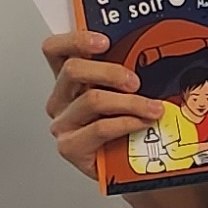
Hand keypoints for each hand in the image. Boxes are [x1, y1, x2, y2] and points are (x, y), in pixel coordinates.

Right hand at [42, 26, 160, 179]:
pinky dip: (127, 123)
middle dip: (110, 72)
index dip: (75, 40)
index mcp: (69, 81)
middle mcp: (61, 100)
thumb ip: (124, 76)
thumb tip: (149, 56)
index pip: (56, 50)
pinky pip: (100, 128)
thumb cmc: (124, 128)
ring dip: (130, 102)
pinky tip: (141, 123)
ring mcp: (64, 124)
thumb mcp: (123, 94)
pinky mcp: (70, 146)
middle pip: (73, 70)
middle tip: (135, 82)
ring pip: (92, 99)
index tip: (103, 42)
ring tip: (151, 108)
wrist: (128, 167)